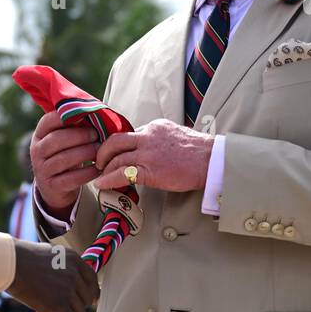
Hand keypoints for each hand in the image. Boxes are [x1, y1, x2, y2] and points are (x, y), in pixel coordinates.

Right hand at [6, 239, 97, 311]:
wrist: (9, 264)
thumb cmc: (20, 258)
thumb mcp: (48, 254)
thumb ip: (60, 264)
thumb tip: (63, 276)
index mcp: (74, 259)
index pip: (92, 279)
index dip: (92, 292)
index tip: (91, 301)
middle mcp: (75, 274)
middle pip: (86, 298)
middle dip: (80, 307)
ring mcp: (68, 290)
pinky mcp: (59, 306)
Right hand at [30, 111, 100, 218]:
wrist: (54, 186)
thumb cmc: (64, 155)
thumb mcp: (62, 140)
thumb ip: (73, 127)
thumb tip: (96, 111)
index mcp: (39, 135)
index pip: (48, 121)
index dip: (65, 117)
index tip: (84, 115)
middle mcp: (36, 151)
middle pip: (56, 140)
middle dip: (79, 136)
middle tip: (96, 134)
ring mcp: (42, 169)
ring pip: (64, 159)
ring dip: (85, 153)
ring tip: (100, 149)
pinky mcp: (52, 185)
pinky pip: (72, 178)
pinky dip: (88, 172)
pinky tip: (98, 167)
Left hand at [92, 119, 214, 193]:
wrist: (212, 161)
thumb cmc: (199, 152)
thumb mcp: (175, 135)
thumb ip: (160, 140)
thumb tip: (150, 150)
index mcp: (155, 127)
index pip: (129, 134)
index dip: (118, 146)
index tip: (113, 153)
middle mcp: (148, 136)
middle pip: (115, 141)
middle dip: (103, 152)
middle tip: (99, 162)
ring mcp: (147, 153)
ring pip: (116, 157)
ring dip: (104, 168)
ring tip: (100, 176)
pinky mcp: (149, 170)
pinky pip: (121, 174)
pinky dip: (108, 179)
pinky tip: (102, 184)